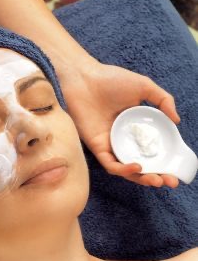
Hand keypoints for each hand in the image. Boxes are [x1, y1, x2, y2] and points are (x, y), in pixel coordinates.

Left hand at [60, 59, 180, 187]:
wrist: (83, 79)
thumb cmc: (110, 80)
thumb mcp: (144, 87)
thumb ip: (163, 100)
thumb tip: (176, 121)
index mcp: (134, 128)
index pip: (151, 150)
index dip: (164, 162)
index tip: (176, 170)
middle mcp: (122, 139)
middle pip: (140, 164)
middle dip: (155, 176)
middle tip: (170, 182)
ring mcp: (109, 144)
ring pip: (125, 169)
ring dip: (141, 178)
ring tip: (156, 180)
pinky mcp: (96, 147)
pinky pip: (110, 164)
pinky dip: (123, 169)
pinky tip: (137, 167)